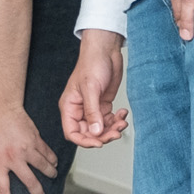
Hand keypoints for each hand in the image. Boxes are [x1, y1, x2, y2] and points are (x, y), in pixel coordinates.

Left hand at [0, 102, 57, 193]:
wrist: (0, 107)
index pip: (3, 189)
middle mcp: (14, 159)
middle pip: (30, 182)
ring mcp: (27, 149)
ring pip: (43, 167)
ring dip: (50, 174)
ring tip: (52, 178)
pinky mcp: (36, 140)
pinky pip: (47, 153)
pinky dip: (52, 159)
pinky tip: (54, 163)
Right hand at [60, 33, 128, 148]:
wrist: (106, 51)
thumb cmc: (92, 63)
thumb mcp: (91, 88)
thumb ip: (93, 112)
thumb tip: (96, 132)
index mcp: (70, 107)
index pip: (72, 132)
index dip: (84, 141)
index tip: (98, 142)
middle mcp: (80, 109)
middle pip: (88, 133)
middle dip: (103, 135)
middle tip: (115, 133)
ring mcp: (92, 108)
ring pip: (100, 128)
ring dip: (112, 129)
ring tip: (122, 122)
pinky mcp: (104, 105)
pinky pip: (109, 120)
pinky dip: (117, 120)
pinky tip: (123, 113)